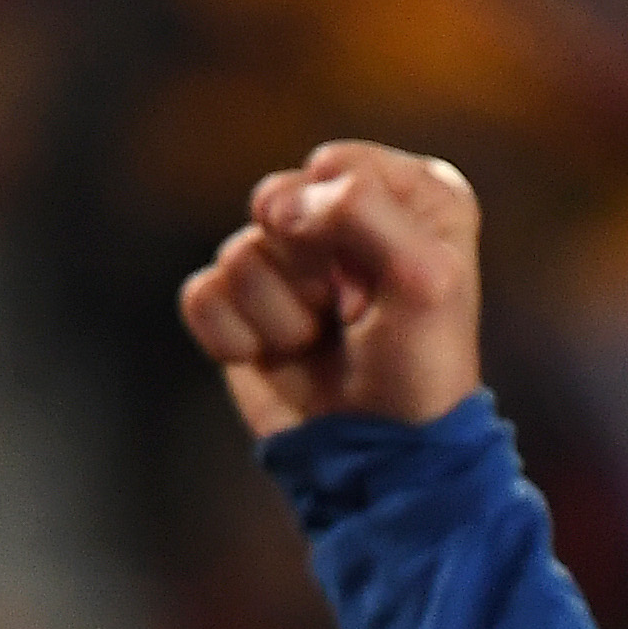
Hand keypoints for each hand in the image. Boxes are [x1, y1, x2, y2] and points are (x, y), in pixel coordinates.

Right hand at [176, 140, 484, 436]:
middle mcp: (347, 219)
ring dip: (278, 313)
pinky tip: (274, 358)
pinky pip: (202, 294)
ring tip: (318, 342)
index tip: (381, 285)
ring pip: (238, 252)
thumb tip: (275, 206)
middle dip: (307, 270)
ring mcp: (290, 265)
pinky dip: (233, 337)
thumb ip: (361, 210)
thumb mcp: (425, 278)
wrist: (381, 462)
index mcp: (410, 195)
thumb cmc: (419, 369)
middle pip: (276, 201)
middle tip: (350, 315)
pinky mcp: (243, 309)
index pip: (333, 166)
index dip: (346, 228)